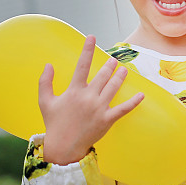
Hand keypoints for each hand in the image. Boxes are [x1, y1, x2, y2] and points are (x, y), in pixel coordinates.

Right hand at [37, 35, 143, 164]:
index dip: (87, 50)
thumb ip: (45, 82)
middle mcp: (88, 97)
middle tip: (113, 60)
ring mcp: (99, 108)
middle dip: (109, 66)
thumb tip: (48, 65)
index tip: (92, 37)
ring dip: (120, 77)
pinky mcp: (107, 120)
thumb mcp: (44, 101)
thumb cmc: (54, 124)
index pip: (82, 65)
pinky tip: (141, 95)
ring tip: (124, 70)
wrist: (63, 147)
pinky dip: (133, 102)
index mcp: (74, 91)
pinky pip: (123, 109)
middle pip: (102, 76)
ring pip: (113, 88)